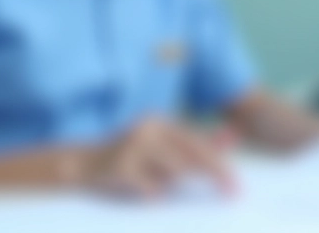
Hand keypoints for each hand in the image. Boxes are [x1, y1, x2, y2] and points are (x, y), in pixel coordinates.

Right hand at [84, 118, 235, 198]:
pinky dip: (150, 195)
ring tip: (151, 184)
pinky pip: (151, 190)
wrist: (80, 164)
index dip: (221, 166)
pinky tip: (137, 189)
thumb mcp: (163, 150)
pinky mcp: (121, 166)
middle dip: (216, 175)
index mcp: (161, 123)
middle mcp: (149, 128)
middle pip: (193, 156)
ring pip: (173, 173)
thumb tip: (233, 136)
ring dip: (168, 185)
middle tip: (233, 194)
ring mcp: (133, 145)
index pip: (200, 145)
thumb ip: (196, 144)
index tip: (238, 188)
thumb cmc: (129, 161)